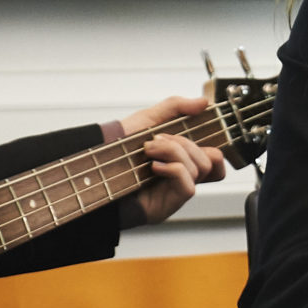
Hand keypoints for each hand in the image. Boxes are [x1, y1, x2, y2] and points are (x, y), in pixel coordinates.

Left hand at [118, 95, 227, 224]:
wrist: (92, 168)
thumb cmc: (117, 147)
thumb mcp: (148, 119)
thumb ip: (176, 107)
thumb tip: (203, 102)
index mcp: (183, 159)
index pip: (216, 157)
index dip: (214, 143)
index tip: (195, 129)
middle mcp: (183, 177)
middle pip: (212, 160)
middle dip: (185, 143)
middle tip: (156, 140)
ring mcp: (176, 191)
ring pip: (201, 169)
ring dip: (175, 152)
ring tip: (149, 150)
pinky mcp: (167, 205)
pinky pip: (188, 186)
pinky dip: (174, 170)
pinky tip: (153, 167)